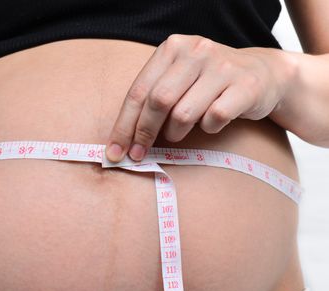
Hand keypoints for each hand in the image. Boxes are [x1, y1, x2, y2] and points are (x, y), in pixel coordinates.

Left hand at [105, 34, 292, 161]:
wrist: (263, 74)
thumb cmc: (209, 83)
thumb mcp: (179, 78)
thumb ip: (152, 99)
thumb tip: (123, 140)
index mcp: (173, 48)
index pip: (138, 91)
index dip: (124, 125)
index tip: (114, 151)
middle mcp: (197, 51)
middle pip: (158, 101)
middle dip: (143, 133)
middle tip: (138, 155)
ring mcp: (223, 66)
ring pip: (184, 113)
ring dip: (176, 132)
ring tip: (179, 133)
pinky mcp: (245, 85)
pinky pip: (214, 118)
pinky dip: (208, 128)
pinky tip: (211, 123)